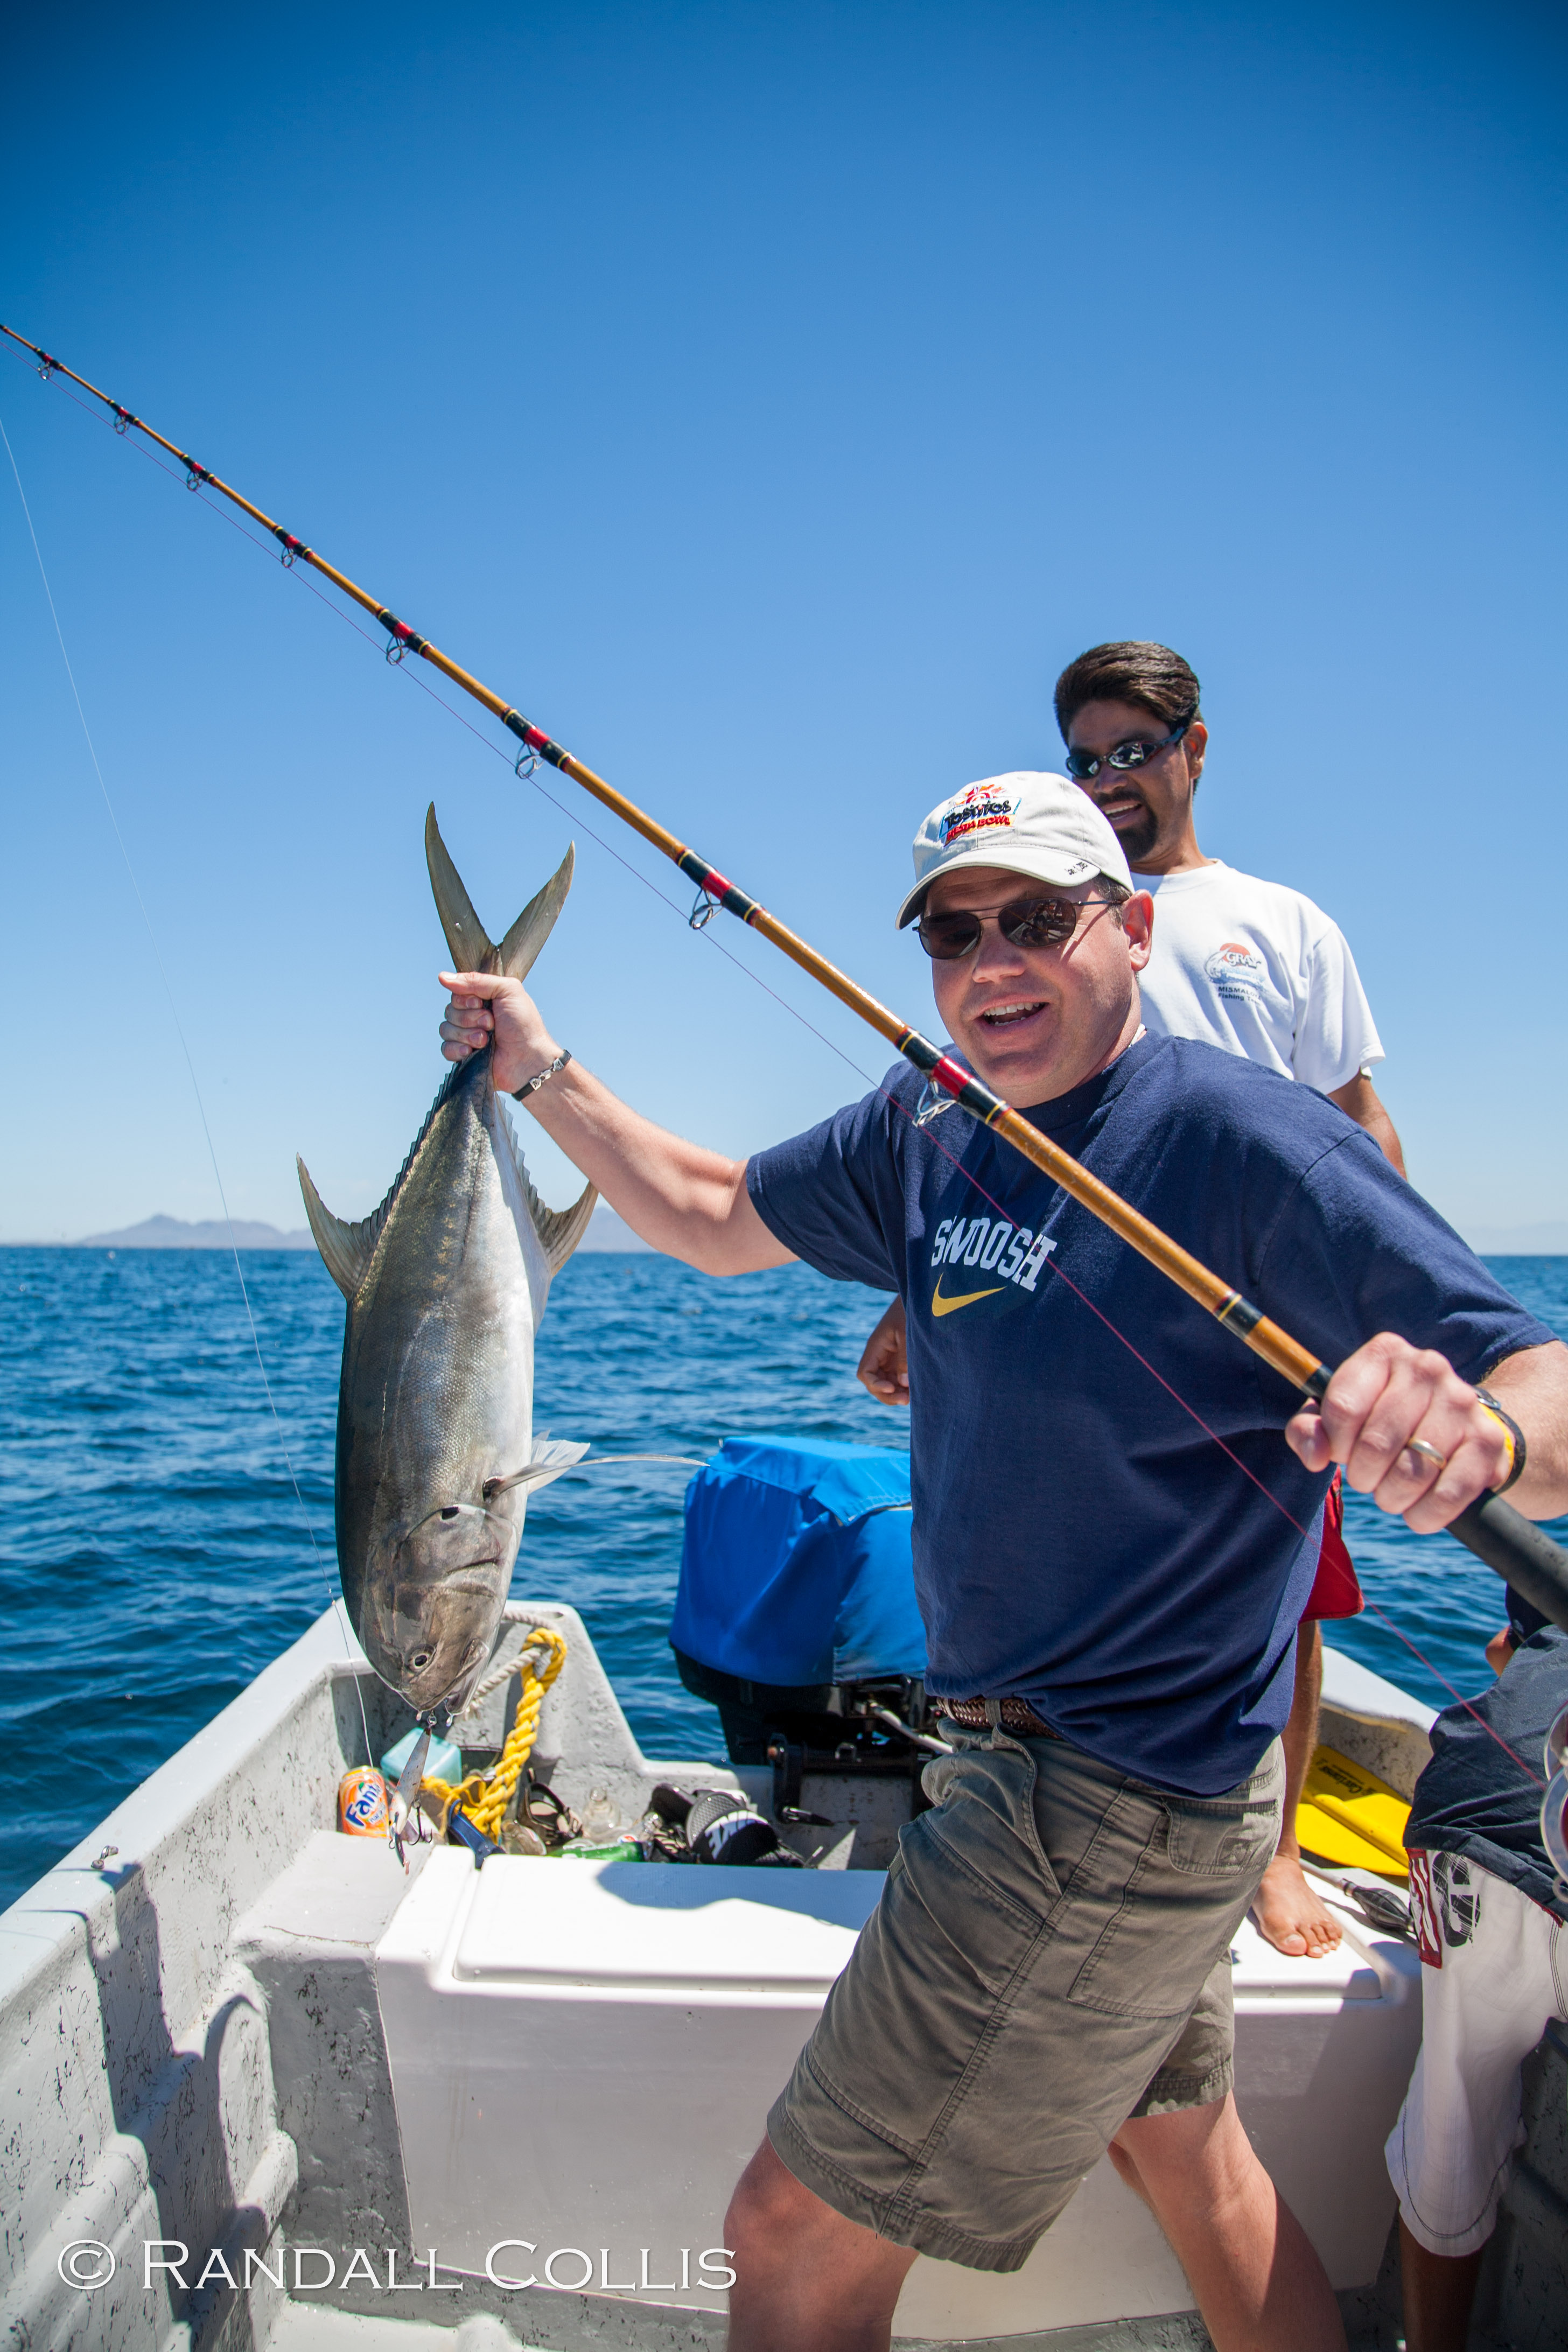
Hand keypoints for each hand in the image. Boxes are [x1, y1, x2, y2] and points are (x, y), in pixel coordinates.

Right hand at [438, 971, 560, 1097]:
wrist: (528, 1059)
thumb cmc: (524, 1025)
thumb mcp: (507, 990)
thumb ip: (476, 980)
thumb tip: (442, 977)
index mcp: (483, 999)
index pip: (457, 993)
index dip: (465, 999)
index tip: (481, 1003)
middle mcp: (473, 1016)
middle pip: (449, 1010)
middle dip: (470, 1017)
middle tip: (491, 1023)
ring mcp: (467, 1037)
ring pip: (445, 1029)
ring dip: (467, 1034)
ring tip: (485, 1040)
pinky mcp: (464, 1056)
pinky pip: (445, 1048)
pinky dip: (457, 1049)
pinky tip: (471, 1051)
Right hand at [857, 1298, 909, 1406]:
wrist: (919, 1298)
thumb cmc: (910, 1312)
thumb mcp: (908, 1334)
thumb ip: (905, 1359)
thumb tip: (904, 1383)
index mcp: (876, 1347)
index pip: (865, 1373)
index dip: (874, 1385)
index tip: (891, 1388)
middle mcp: (880, 1355)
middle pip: (875, 1383)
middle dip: (887, 1394)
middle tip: (906, 1400)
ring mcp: (890, 1359)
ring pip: (887, 1384)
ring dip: (897, 1393)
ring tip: (913, 1397)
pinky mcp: (901, 1360)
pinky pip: (898, 1379)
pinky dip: (905, 1387)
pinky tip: (917, 1391)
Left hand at [1284, 1333, 1512, 1532]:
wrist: (1458, 1428)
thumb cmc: (1383, 1422)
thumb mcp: (1338, 1417)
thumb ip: (1309, 1430)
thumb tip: (1314, 1456)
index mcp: (1385, 1353)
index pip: (1343, 1408)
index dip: (1335, 1445)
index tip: (1342, 1453)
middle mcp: (1427, 1368)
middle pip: (1376, 1444)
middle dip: (1363, 1477)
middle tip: (1368, 1480)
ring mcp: (1462, 1402)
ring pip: (1412, 1471)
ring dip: (1392, 1498)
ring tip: (1391, 1494)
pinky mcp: (1488, 1440)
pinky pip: (1449, 1493)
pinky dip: (1425, 1515)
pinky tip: (1418, 1512)